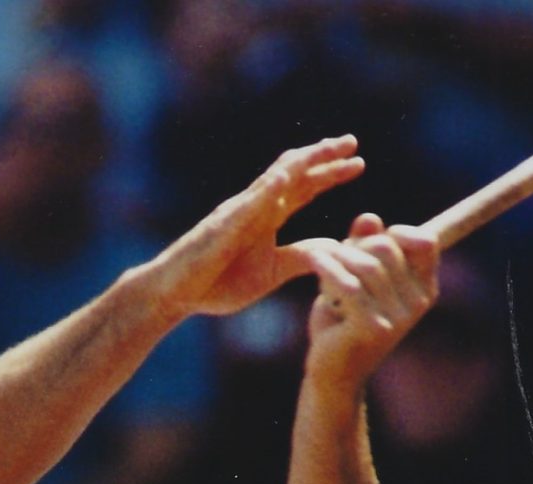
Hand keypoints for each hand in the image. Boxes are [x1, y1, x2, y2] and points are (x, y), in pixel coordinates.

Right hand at [147, 137, 365, 322]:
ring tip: (327, 147)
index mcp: (267, 218)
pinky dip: (268, 189)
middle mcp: (255, 207)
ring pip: (274, 178)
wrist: (174, 293)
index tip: (358, 163)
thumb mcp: (271, 272)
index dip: (330, 173)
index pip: (304, 188)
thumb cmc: (215, 285)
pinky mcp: (222, 227)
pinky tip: (286, 176)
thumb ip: (298, 257)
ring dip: (302, 162)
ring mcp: (238, 213)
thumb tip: (330, 250)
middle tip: (353, 142)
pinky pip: (247, 204)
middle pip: (295, 173)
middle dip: (324, 156)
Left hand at [295, 213, 439, 388]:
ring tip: (318, 260)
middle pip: (388, 248)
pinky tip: (313, 261)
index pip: (426, 242)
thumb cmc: (344, 322)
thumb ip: (364, 246)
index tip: (368, 242)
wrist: (332, 373)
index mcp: (424, 289)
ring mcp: (398, 318)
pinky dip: (329, 268)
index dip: (397, 233)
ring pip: (367, 264)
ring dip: (338, 256)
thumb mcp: (356, 279)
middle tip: (334, 257)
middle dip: (356, 245)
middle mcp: (418, 304)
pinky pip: (350, 285)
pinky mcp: (374, 328)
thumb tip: (368, 218)